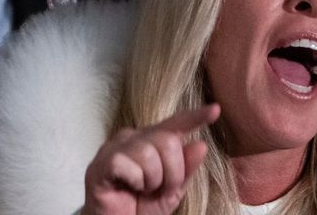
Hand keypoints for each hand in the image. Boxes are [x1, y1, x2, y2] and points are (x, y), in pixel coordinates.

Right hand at [82, 104, 220, 214]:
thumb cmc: (139, 208)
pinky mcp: (101, 163)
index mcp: (149, 140)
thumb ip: (185, 169)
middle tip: (160, 190)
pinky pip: (129, 165)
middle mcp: (131, 137)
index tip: (215, 110)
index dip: (195, 117)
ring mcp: (114, 148)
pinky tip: (127, 188)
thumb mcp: (172, 191)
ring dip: (152, 181)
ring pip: (149, 153)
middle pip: (168, 141)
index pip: (175, 124)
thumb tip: (201, 145)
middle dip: (172, 173)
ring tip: (141, 190)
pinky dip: (135, 182)